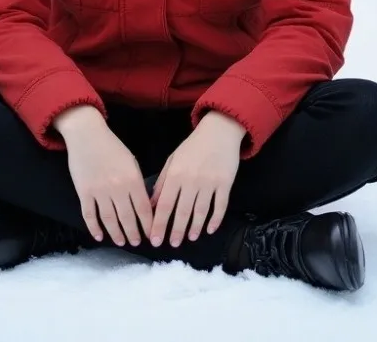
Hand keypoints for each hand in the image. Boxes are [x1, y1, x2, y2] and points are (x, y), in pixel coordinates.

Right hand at [53, 106, 153, 247]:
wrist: (87, 135)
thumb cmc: (112, 147)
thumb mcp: (131, 161)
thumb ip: (137, 183)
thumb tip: (143, 205)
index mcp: (132, 179)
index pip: (143, 208)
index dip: (147, 225)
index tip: (151, 235)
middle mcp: (117, 188)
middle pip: (127, 217)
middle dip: (133, 233)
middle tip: (136, 243)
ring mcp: (99, 192)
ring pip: (109, 219)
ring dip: (116, 233)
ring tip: (122, 242)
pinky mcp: (84, 193)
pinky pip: (89, 215)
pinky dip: (94, 228)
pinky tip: (99, 236)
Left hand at [149, 111, 244, 247]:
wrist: (218, 131)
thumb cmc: (193, 147)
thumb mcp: (173, 160)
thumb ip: (162, 182)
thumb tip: (152, 204)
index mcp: (176, 174)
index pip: (164, 204)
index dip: (159, 224)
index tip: (154, 240)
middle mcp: (191, 181)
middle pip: (182, 211)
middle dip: (176, 231)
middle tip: (172, 245)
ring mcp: (209, 183)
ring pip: (201, 211)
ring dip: (195, 227)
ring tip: (190, 238)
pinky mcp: (225, 184)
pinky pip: (220, 206)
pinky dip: (215, 220)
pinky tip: (210, 229)